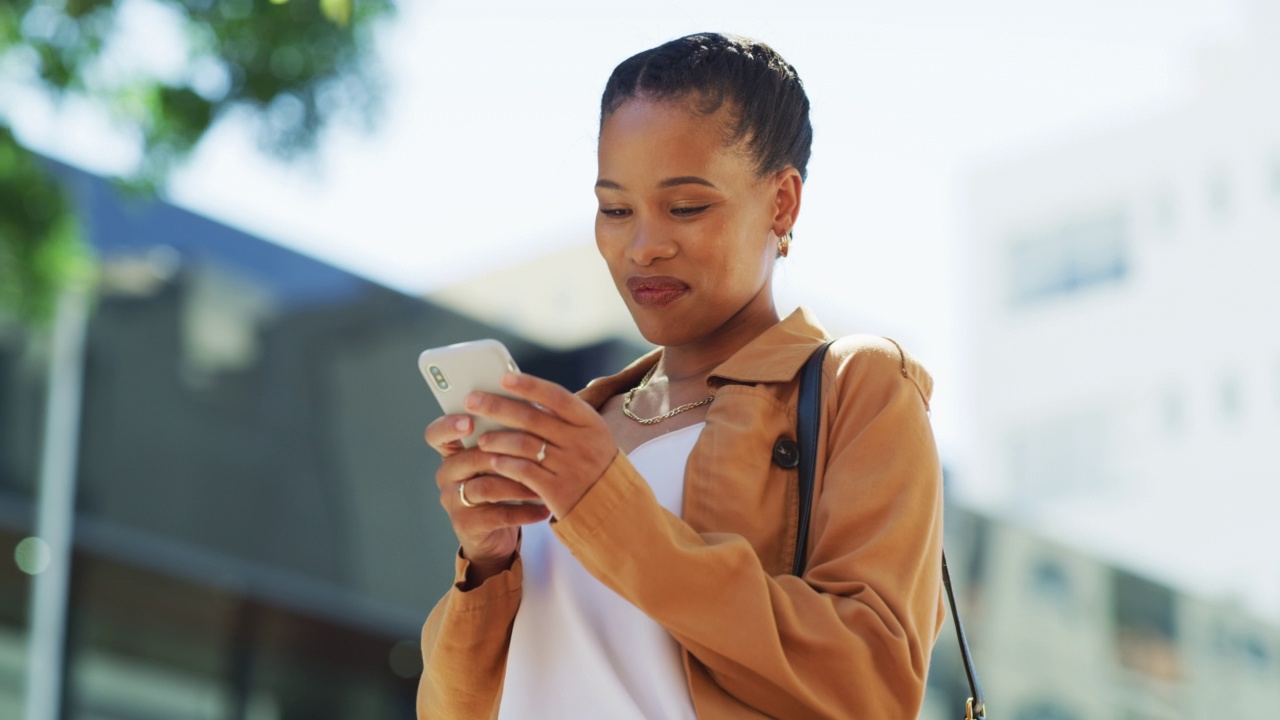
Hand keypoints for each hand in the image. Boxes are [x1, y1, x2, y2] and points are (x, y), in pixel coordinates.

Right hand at [425, 413, 550, 585]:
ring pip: (485, 487)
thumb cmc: (503, 485)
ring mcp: (453, 501)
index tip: (469, 421)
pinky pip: (498, 515)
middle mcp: (447, 475)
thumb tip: (534, 408)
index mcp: (452, 452)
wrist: (496, 534)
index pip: (437, 433)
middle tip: (535, 452)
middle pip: (470, 458)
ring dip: (518, 485)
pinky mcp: (466, 525)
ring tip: (543, 484)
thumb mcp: (501, 459)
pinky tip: (544, 509)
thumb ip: (506, 436)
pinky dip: (524, 512)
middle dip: (504, 455)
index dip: (449, 426)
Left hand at [467, 372, 618, 519]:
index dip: (529, 385)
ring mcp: (570, 467)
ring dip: (497, 439)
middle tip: (471, 401)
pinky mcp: (558, 491)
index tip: (503, 377)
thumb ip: (564, 418)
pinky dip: (506, 465)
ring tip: (481, 439)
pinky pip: (524, 472)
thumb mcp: (592, 436)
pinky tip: (494, 462)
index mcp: (590, 422)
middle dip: (497, 407)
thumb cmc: (596, 465)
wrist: (615, 509)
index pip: (556, 396)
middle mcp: (581, 442)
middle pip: (532, 419)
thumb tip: (524, 396)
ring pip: (524, 445)